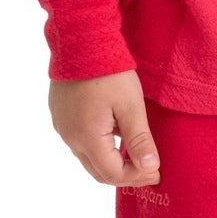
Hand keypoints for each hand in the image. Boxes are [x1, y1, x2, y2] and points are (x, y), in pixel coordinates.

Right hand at [47, 71, 161, 186]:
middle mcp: (70, 137)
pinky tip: (116, 134)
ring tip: (135, 152)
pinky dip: (99, 147)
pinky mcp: (60, 115)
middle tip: (149, 169)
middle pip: (98, 171)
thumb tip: (149, 168)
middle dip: (125, 174)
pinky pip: (79, 141)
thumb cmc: (109, 72)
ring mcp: (62, 126)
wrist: (81, 39)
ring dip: (111, 161)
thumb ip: (139, 140)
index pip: (113, 174)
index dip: (137, 177)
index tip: (156, 172)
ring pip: (87, 157)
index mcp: (88, 138)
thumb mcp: (131, 106)